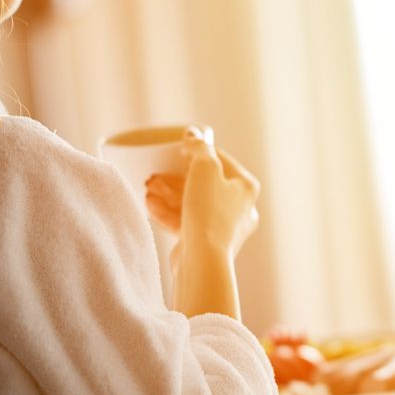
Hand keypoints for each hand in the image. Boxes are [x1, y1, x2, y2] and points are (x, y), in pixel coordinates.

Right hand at [145, 134, 259, 256]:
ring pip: (193, 203)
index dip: (197, 151)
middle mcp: (240, 208)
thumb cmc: (209, 211)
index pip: (221, 160)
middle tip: (154, 174)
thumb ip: (199, 148)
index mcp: (246, 187)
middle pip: (204, 184)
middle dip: (174, 178)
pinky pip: (187, 222)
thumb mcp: (204, 168)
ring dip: (168, 194)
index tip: (176, 149)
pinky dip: (169, 213)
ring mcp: (224, 227)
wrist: (203, 260)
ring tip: (148, 188)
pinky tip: (151, 206)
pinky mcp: (207, 243)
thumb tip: (193, 133)